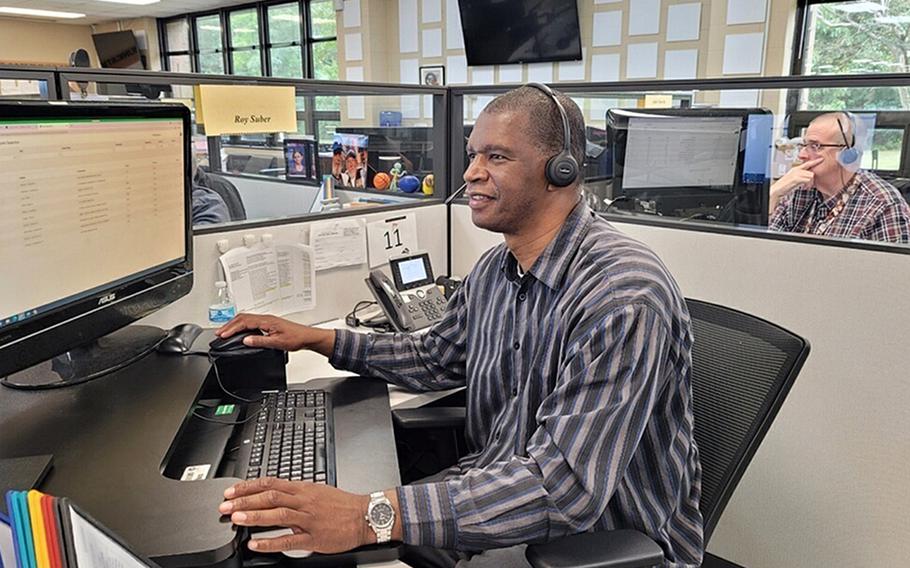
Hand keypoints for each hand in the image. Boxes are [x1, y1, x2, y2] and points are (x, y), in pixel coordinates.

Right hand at [215, 314, 334, 355]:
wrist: (307, 337)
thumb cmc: (296, 338)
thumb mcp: (277, 343)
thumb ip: (261, 341)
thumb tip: (246, 340)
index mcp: (266, 320)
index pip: (244, 322)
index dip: (232, 328)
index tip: (223, 334)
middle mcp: (266, 318)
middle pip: (243, 317)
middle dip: (229, 324)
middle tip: (219, 332)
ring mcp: (267, 320)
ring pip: (246, 318)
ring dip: (235, 324)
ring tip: (226, 331)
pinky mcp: (269, 324)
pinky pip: (251, 321)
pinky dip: (242, 325)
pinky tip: (240, 331)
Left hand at [219, 478, 372, 553]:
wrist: (364, 516)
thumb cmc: (341, 505)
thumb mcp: (317, 490)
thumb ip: (295, 492)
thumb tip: (273, 492)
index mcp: (303, 489)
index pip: (270, 483)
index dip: (248, 487)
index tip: (232, 491)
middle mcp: (303, 501)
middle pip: (269, 497)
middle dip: (245, 501)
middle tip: (226, 505)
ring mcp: (308, 519)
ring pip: (277, 515)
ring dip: (254, 516)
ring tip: (236, 519)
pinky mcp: (313, 538)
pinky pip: (289, 539)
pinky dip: (270, 542)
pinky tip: (256, 544)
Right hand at [770, 157, 822, 202]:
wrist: (777, 190)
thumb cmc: (784, 187)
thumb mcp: (794, 179)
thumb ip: (801, 176)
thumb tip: (809, 177)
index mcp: (795, 169)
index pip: (807, 163)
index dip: (815, 161)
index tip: (821, 159)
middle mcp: (796, 169)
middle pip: (811, 172)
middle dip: (811, 179)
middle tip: (807, 184)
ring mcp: (796, 173)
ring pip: (811, 176)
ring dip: (810, 182)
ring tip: (804, 186)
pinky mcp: (796, 178)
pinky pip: (808, 180)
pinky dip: (807, 184)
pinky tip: (803, 187)